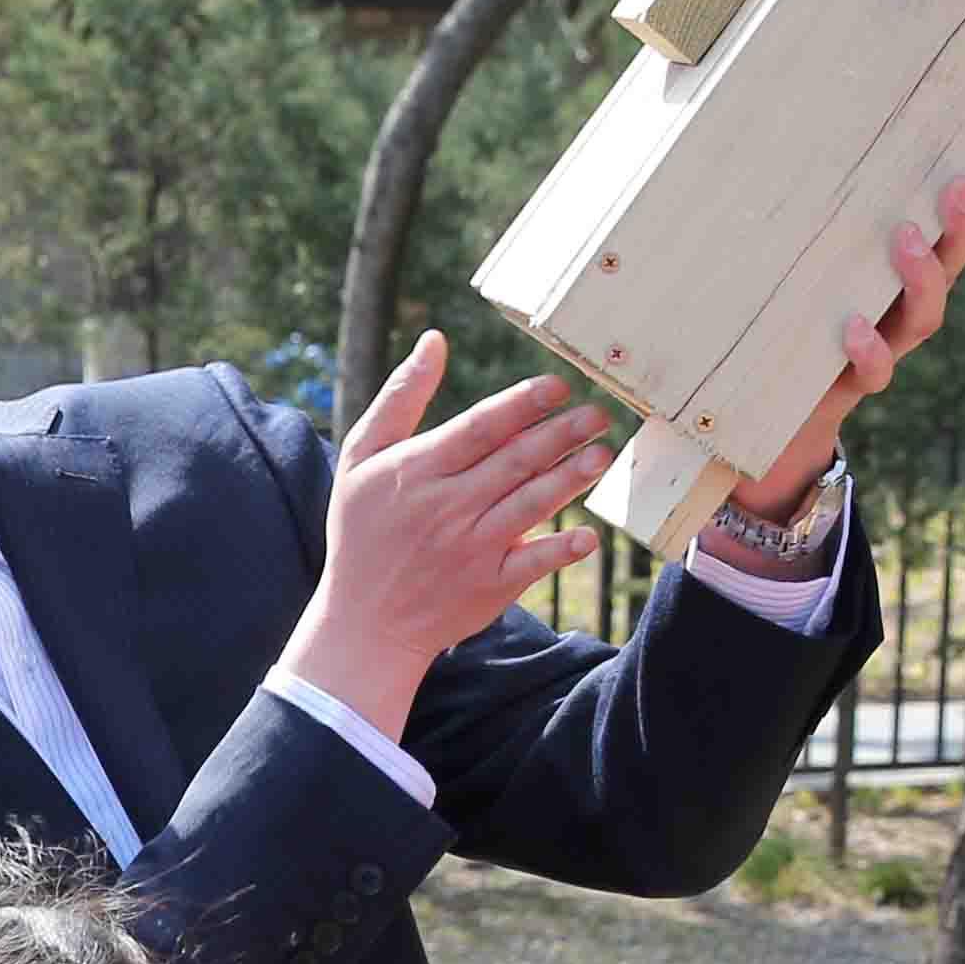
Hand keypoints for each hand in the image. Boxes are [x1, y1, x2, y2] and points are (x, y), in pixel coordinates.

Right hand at [292, 335, 619, 735]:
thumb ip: (399, 398)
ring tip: (602, 454)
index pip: (479, 428)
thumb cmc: (362, 530)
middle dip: (560, 434)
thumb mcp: (361, 458)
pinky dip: (560, 550)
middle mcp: (446, 507)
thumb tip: (435, 341)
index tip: (558, 385)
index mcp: (416, 471)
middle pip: (514, 461)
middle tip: (599, 413)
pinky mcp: (489, 589)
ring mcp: (470, 550)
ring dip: (570, 479)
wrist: (364, 622)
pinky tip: (588, 535)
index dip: (521, 405)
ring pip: (529, 505)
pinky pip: (532, 565)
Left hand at [730, 178, 964, 523]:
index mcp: (883, 281)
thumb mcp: (772, 282)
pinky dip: (868, 351)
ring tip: (905, 238)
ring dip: (921, 279)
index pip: (934, 240)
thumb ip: (770, 238)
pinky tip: (853, 328)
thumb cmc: (764, 335)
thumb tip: (728, 160)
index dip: (957, 210)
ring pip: (921, 319)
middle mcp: (893, 314)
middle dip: (958, 231)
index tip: (963, 168)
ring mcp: (877, 351)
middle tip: (955, 190)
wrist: (757, 428)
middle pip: (944, 271)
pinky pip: (873, 372)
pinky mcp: (848, 388)